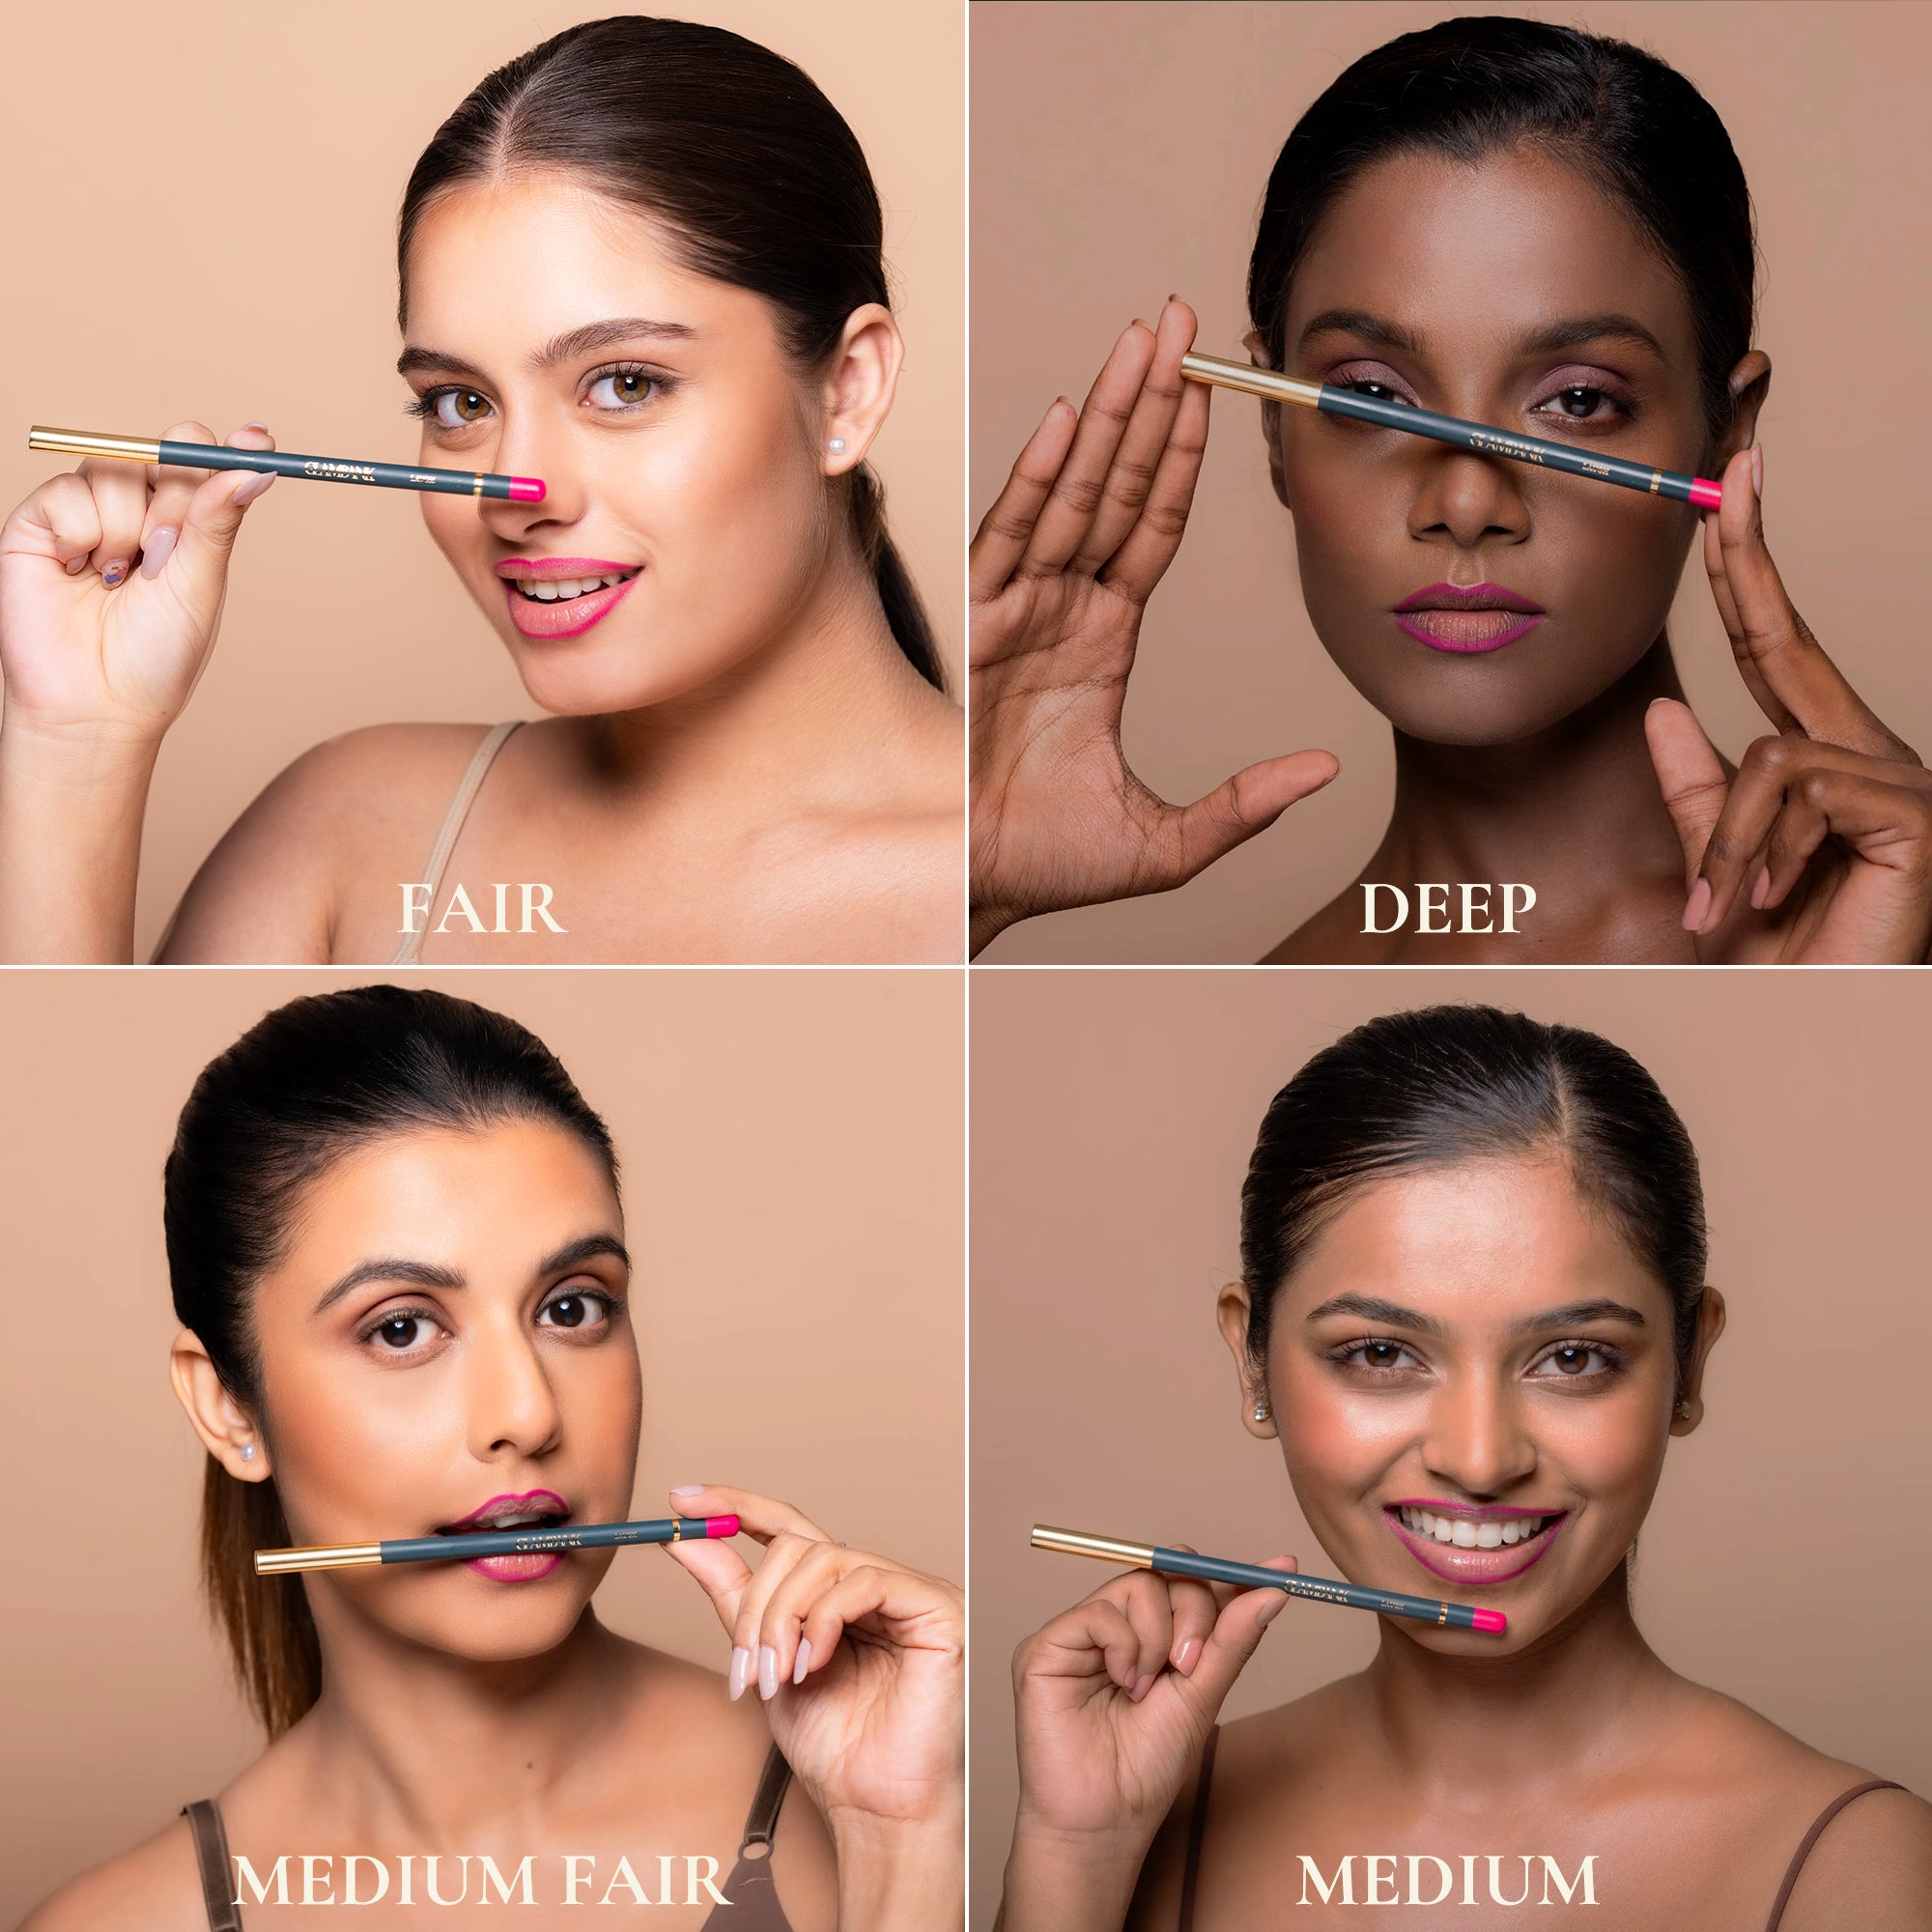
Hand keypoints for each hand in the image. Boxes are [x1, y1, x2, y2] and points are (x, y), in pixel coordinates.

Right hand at [0, 421, 278, 748]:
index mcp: (186, 528)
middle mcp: (138, 511)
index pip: (206, 466)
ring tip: (119, 577)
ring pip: (114, 467)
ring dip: (124, 525)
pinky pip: (66, 491)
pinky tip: (79, 571)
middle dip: (172, 496)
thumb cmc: (155, 656)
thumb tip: (258, 466)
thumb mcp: (199, 584)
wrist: (94, 703)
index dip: (231, 450)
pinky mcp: (40, 522)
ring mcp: (88, 513)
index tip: (258, 440)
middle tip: (165, 550)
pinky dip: (81, 532)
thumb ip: (216, 520)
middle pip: (161, 453)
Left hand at [662, 1485, 962, 1838]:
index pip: (786, 1527)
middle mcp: (873, 1581)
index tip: (682, 1498)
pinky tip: (813, 1664)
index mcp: (834, 1592)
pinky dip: (824, 1620)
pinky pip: (866, 1580)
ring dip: (782, 1619)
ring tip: (778, 1677)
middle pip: (797, 1545)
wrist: (873, 1805)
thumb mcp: (765, 1664)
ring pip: (824, 1558)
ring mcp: (908, 1590)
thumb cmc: (832, 1744)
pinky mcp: (936, 1606)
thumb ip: (734, 1600)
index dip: (736, 1505)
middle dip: (756, 1605)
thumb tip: (688, 1538)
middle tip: (745, 1668)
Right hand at [969, 299, 1337, 953]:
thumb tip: (1327, 771)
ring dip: (1108, 415)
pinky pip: (1013, 536)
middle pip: (1115, 486)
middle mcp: (1060, 611)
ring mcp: (1019, 611)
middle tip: (1183, 324)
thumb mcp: (1171, 840)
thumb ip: (1246, 802)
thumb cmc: (1044, 865)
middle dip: (1150, 403)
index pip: (1152, 528)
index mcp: (1102, 641)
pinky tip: (1071, 417)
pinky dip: (1041, 476)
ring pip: (1073, 493)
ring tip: (1144, 342)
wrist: (971, 891)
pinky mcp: (978, 627)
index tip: (1212, 392)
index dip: (1183, 460)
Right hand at [1009, 1551, 1294, 1856]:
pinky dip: (1123, 1646)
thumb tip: (1275, 1588)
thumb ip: (1232, 1640)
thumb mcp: (1202, 1697)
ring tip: (1145, 1688)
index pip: (1191, 1585)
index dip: (1231, 1575)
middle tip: (1191, 1663)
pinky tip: (1122, 1684)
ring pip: (1137, 1584)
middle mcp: (1117, 1626)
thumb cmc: (1148, 1767)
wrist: (1105, 1818)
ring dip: (1157, 1637)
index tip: (1283, 1570)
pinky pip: (1099, 1612)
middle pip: (1167, 1574)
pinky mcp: (1046, 1645)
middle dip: (1194, 1612)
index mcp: (1153, 1637)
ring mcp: (1081, 1632)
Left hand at [1646, 442, 1931, 961]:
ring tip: (1726, 907)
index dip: (1751, 572)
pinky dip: (1755, 849)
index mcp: (1825, 758)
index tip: (1733, 492)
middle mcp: (1871, 754)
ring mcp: (1899, 781)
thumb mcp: (1718, 861)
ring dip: (1727, 841)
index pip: (1777, 647)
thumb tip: (1663, 711)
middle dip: (1752, 556)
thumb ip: (1696, 789)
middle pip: (1790, 639)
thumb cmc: (1776, 954)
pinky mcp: (1912, 814)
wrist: (1811, 1022)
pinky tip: (1765, 899)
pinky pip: (1798, 789)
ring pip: (1770, 755)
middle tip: (1734, 472)